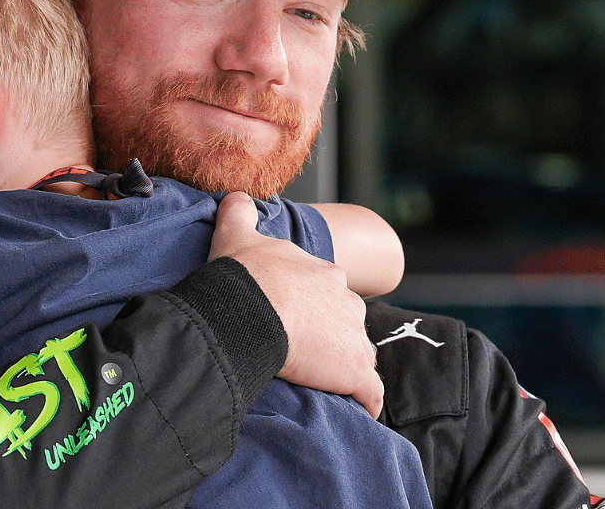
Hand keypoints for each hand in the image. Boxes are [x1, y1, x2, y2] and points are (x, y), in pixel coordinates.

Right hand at [209, 192, 382, 417]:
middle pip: (346, 322)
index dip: (311, 308)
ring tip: (322, 381)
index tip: (293, 319)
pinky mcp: (354, 371)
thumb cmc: (242, 276)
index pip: (328, 293)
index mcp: (326, 274)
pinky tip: (356, 408)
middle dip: (332, 337)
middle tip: (304, 352)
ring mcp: (353, 336)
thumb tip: (235, 196)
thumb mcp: (236, 234)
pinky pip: (370, 391)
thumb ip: (239, 213)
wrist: (247, 310)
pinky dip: (366, 400)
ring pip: (358, 354)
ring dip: (345, 366)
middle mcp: (347, 301)